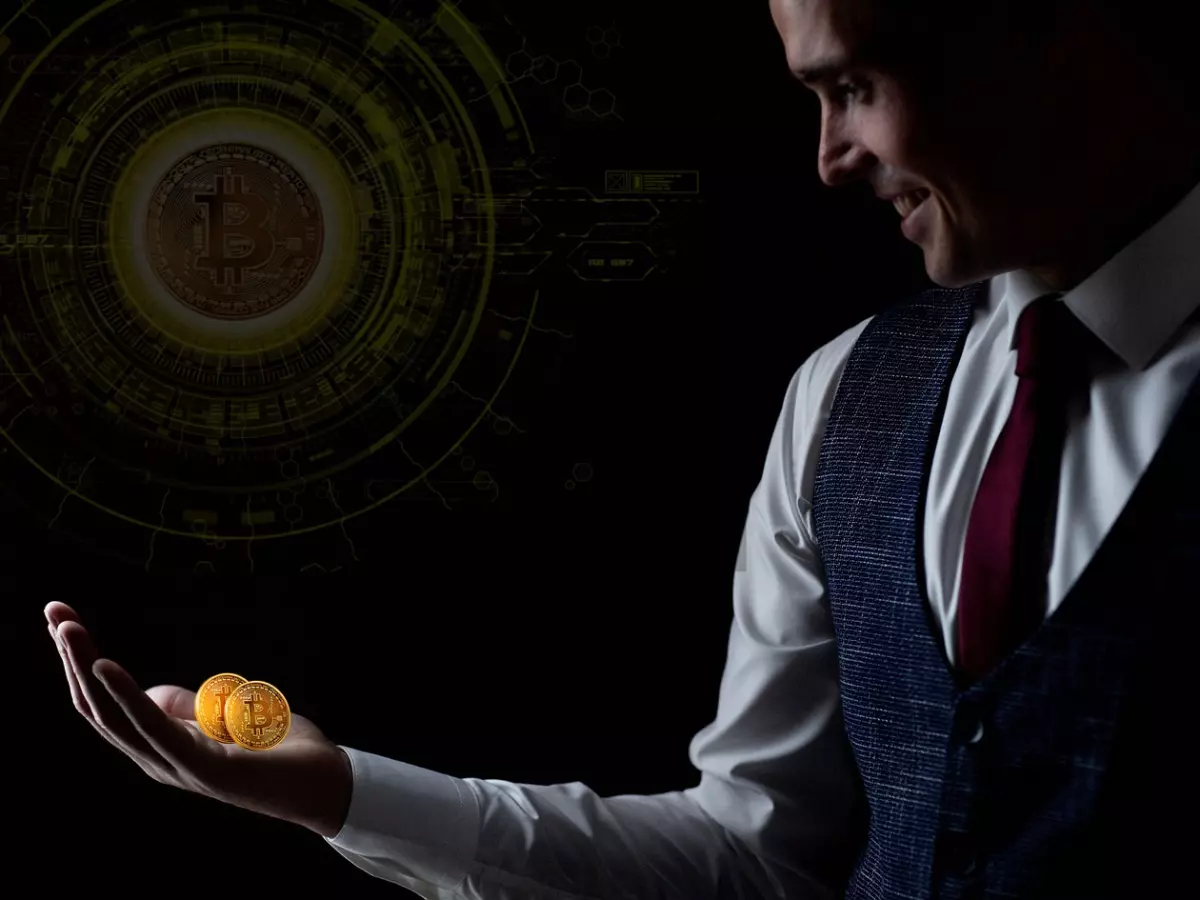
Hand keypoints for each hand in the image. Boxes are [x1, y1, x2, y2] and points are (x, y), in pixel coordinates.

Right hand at [46, 601, 352, 837]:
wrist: (324, 785)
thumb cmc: (279, 750)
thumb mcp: (225, 718)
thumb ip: (187, 710)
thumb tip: (151, 693)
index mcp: (160, 747)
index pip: (103, 703)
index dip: (78, 662)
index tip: (62, 618)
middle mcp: (157, 759)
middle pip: (97, 706)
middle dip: (71, 657)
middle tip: (52, 610)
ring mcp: (176, 765)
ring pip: (113, 714)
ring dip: (85, 665)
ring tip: (67, 627)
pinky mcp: (201, 766)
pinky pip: (153, 726)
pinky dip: (125, 693)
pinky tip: (104, 665)